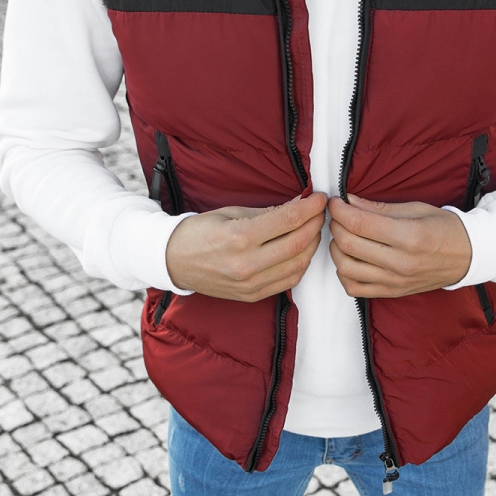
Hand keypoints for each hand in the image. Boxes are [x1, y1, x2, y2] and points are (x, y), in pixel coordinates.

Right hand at [165, 192, 327, 300]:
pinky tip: (301, 250)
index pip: (289, 220)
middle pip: (299, 243)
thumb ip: (267, 212)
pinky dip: (301, 263)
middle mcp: (248, 264)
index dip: (311, 207)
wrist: (175, 262)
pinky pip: (289, 280)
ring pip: (299, 264)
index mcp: (240, 237)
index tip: (320, 199)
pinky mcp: (253, 295)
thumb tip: (299, 204)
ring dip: (312, 245)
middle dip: (316, 224)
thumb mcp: (231, 213)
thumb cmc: (200, 232)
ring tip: (313, 230)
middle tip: (320, 213)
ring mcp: (251, 284)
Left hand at [328, 194, 471, 297]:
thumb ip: (379, 207)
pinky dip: (344, 273)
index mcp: (409, 236)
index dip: (340, 210)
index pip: (359, 223)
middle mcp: (400, 262)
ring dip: (336, 249)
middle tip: (339, 216)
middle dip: (336, 225)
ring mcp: (395, 281)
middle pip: (348, 244)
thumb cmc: (446, 230)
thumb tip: (350, 201)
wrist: (468, 257)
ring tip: (343, 236)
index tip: (336, 202)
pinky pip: (354, 288)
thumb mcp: (416, 209)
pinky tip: (351, 259)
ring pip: (346, 268)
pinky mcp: (392, 292)